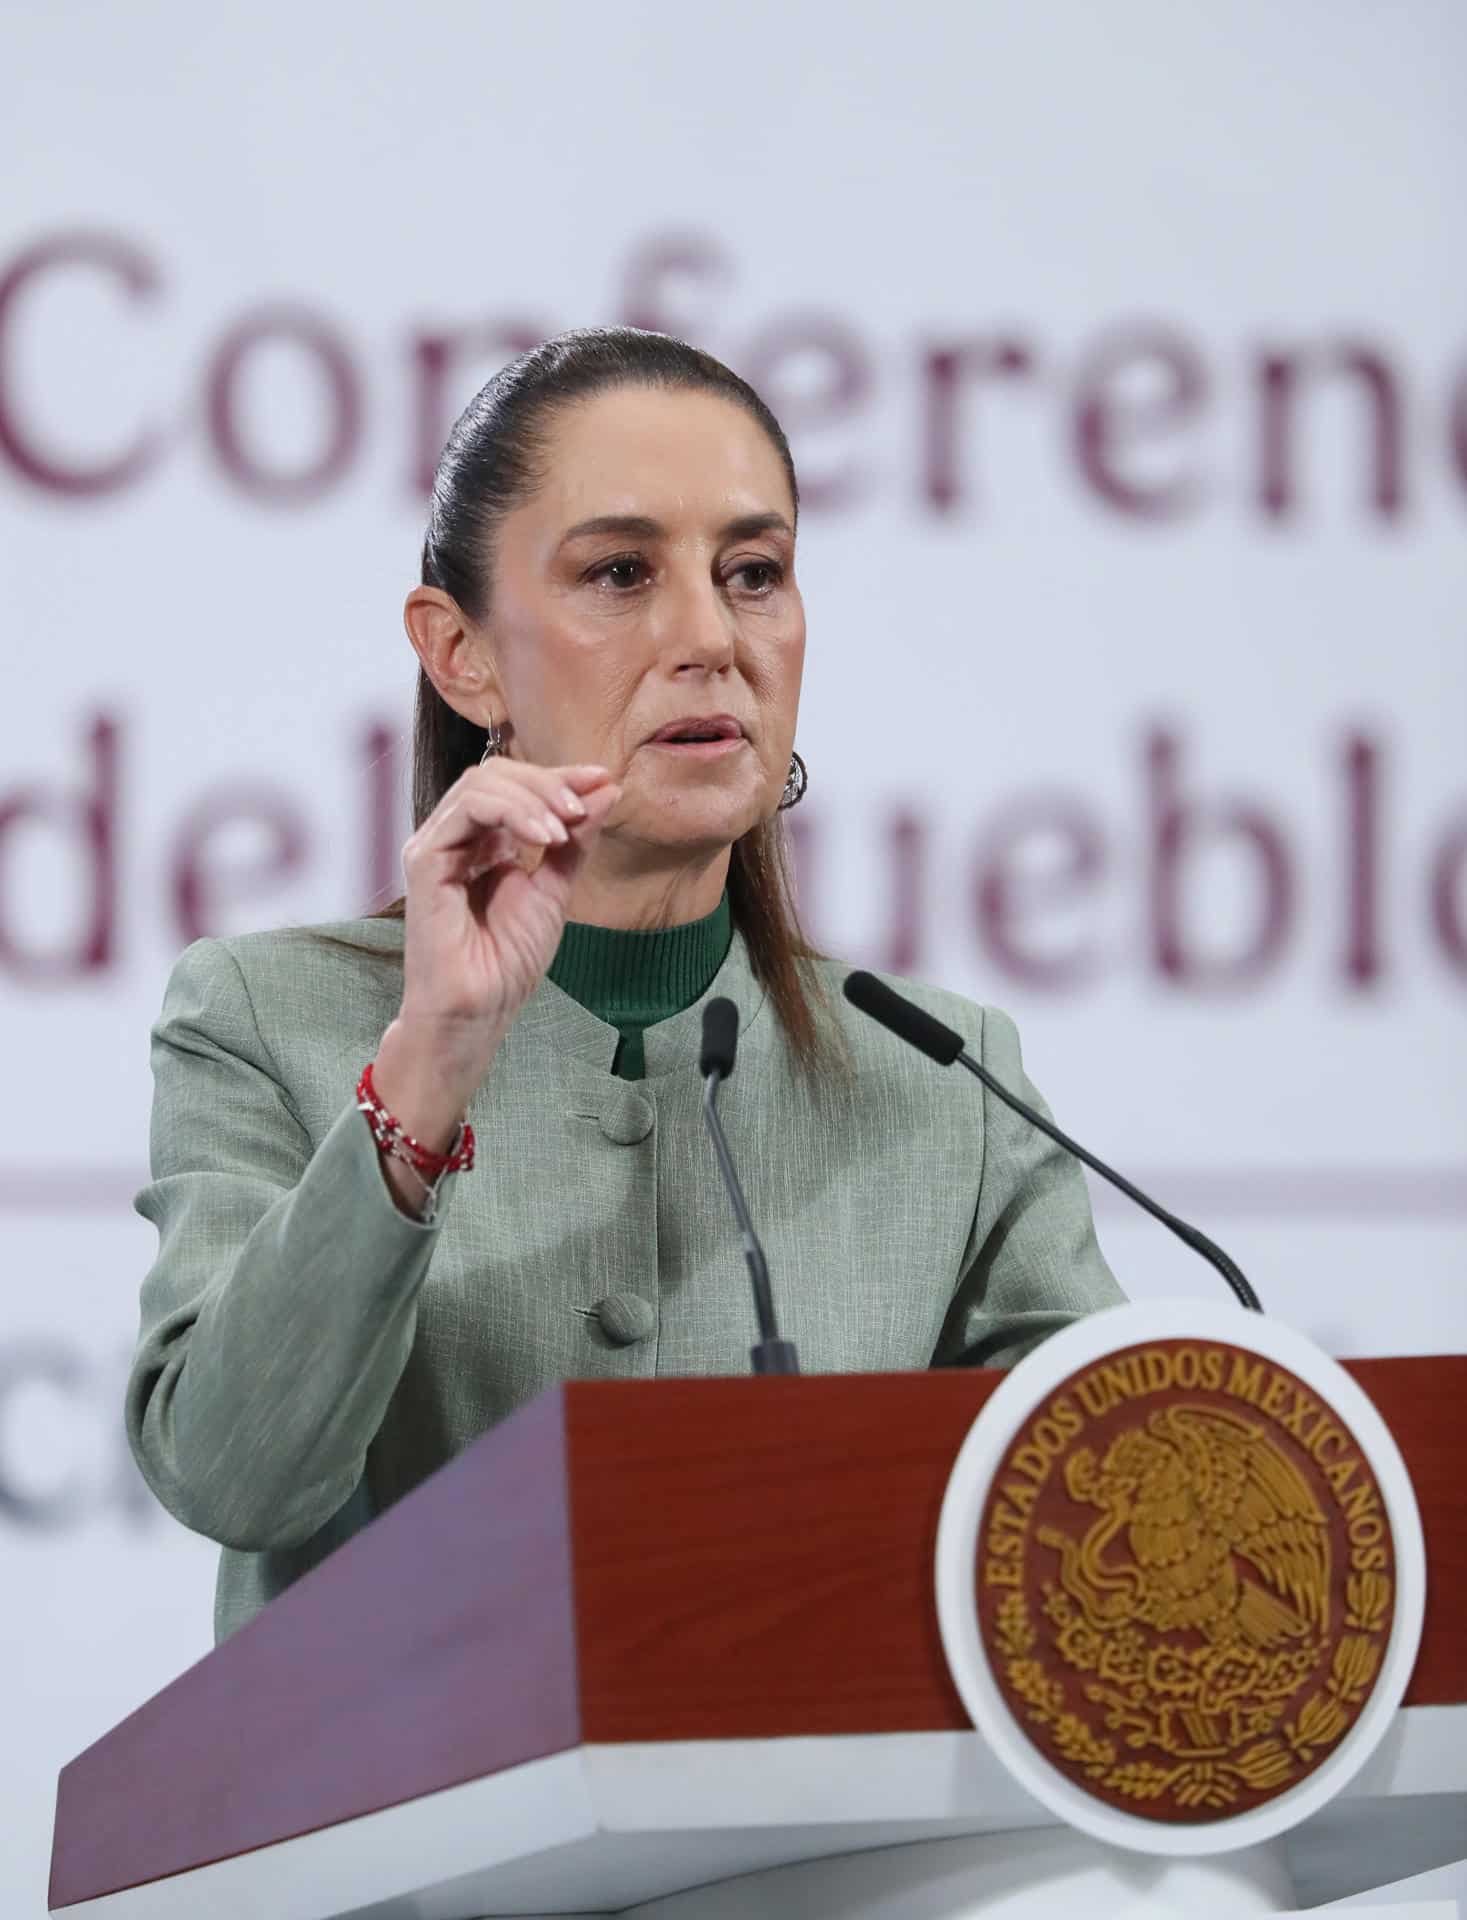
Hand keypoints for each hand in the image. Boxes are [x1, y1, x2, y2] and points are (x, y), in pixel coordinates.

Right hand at [372, 760, 620, 1161]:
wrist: (478, 1011)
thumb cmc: (507, 963)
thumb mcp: (554, 890)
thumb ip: (574, 840)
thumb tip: (607, 789)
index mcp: (482, 842)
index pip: (515, 787)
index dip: (559, 777)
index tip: (603, 779)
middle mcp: (455, 838)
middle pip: (496, 775)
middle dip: (548, 782)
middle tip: (585, 805)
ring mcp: (435, 846)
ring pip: (481, 784)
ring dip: (534, 796)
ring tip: (565, 828)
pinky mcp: (423, 860)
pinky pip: (467, 811)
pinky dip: (512, 813)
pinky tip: (544, 838)